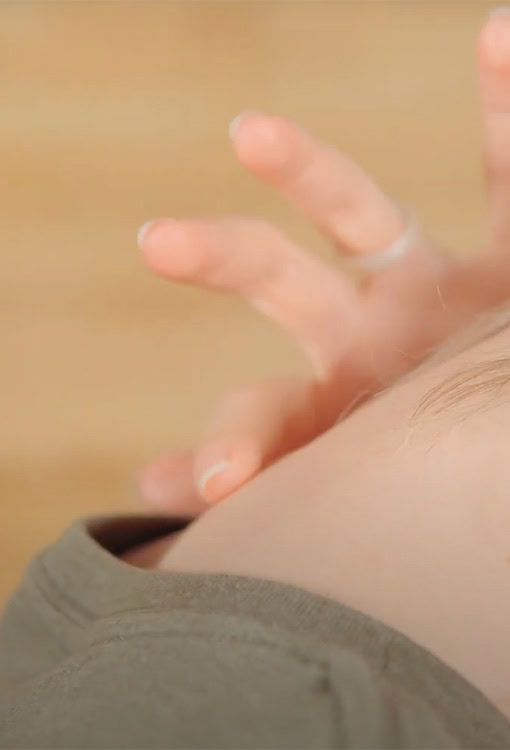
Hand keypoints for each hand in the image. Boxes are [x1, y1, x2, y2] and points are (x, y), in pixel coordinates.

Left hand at [135, 10, 509, 512]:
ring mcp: (429, 283)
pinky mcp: (506, 257)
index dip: (239, 444)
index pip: (266, 411)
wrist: (502, 432)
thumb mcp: (358, 474)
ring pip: (361, 213)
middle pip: (281, 281)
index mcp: (332, 396)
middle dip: (227, 261)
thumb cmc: (429, 461)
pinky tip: (499, 31)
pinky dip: (505, 108)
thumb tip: (144, 489)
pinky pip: (508, 174)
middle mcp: (367, 328)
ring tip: (248, 130)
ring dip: (308, 170)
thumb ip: (268, 475)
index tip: (219, 482)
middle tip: (157, 242)